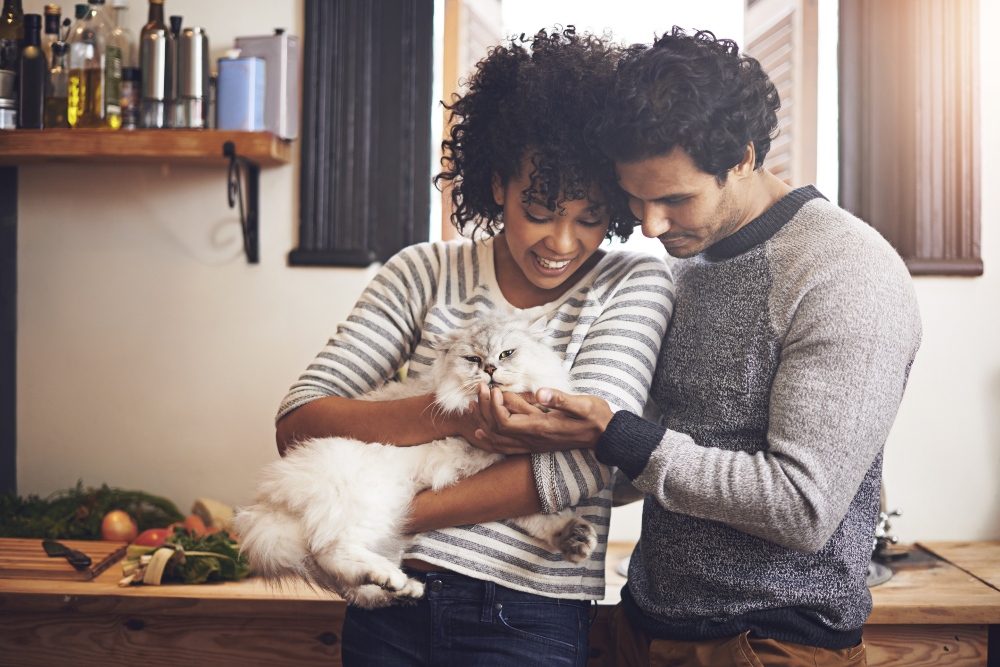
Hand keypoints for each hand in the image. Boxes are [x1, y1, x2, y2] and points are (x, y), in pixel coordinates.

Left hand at [470, 383, 613, 454]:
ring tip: (472, 407)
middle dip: (484, 410)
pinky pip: (506, 448)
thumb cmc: (595, 417)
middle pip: (497, 431)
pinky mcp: (535, 446)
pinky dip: (490, 441)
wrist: (606, 437)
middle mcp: (534, 440)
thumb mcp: (583, 404)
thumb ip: (560, 399)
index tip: (495, 389)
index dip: (494, 407)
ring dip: (482, 424)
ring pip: (498, 441)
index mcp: (542, 427)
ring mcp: (533, 445)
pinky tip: (481, 433)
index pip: (506, 422)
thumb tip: (541, 391)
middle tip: (480, 389)